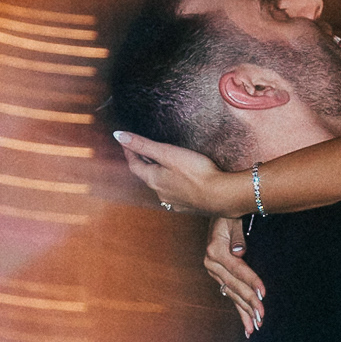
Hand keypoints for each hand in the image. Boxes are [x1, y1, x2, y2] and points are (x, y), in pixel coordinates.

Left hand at [113, 131, 239, 213]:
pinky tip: (180, 181)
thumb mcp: (168, 153)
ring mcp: (174, 201)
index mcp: (153, 179)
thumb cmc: (196, 173)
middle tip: (141, 149)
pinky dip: (172, 183)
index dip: (129, 150)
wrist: (222, 196)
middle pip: (146, 175)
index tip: (126, 140)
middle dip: (143, 161)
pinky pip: (174, 192)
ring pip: (160, 185)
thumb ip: (143, 144)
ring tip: (161, 164)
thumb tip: (118, 135)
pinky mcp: (187, 205)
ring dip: (158, 174)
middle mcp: (160, 193)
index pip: (134, 164)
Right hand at [205, 216, 264, 336]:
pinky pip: (231, 296)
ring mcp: (215, 273)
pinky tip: (248, 325)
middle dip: (249, 302)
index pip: (237, 269)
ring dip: (245, 312)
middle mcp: (212, 264)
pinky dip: (240, 310)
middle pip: (234, 286)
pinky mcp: (219, 278)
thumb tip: (238, 252)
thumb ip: (236, 236)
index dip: (251, 280)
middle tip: (261, 316)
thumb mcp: (232, 219)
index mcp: (215, 251)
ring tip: (256, 327)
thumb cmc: (228, 216)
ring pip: (232, 295)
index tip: (263, 293)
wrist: (217, 216)